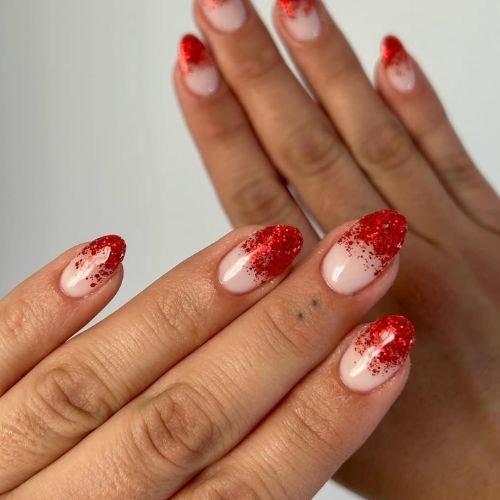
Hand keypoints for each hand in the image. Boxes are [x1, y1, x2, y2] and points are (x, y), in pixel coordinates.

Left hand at [1, 216, 413, 498]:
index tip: (385, 344)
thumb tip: (293, 431)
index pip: (246, 489)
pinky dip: (43, 309)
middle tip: (351, 261)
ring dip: (189, 309)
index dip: (322, 416)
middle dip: (283, 335)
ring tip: (265, 245)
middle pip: (187, 418)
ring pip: (99, 382)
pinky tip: (106, 253)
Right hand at [174, 1, 499, 496]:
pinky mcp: (498, 229)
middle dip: (257, 71)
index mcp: (335, 312)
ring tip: (291, 7)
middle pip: (307, 148)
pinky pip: (452, 152)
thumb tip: (247, 271)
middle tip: (222, 8)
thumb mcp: (318, 415)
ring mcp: (453, 237)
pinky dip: (419, 103)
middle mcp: (392, 261)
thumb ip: (281, 338)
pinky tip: (393, 57)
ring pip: (374, 134)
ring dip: (328, 67)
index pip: (258, 198)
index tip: (189, 69)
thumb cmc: (424, 459)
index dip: (218, 129)